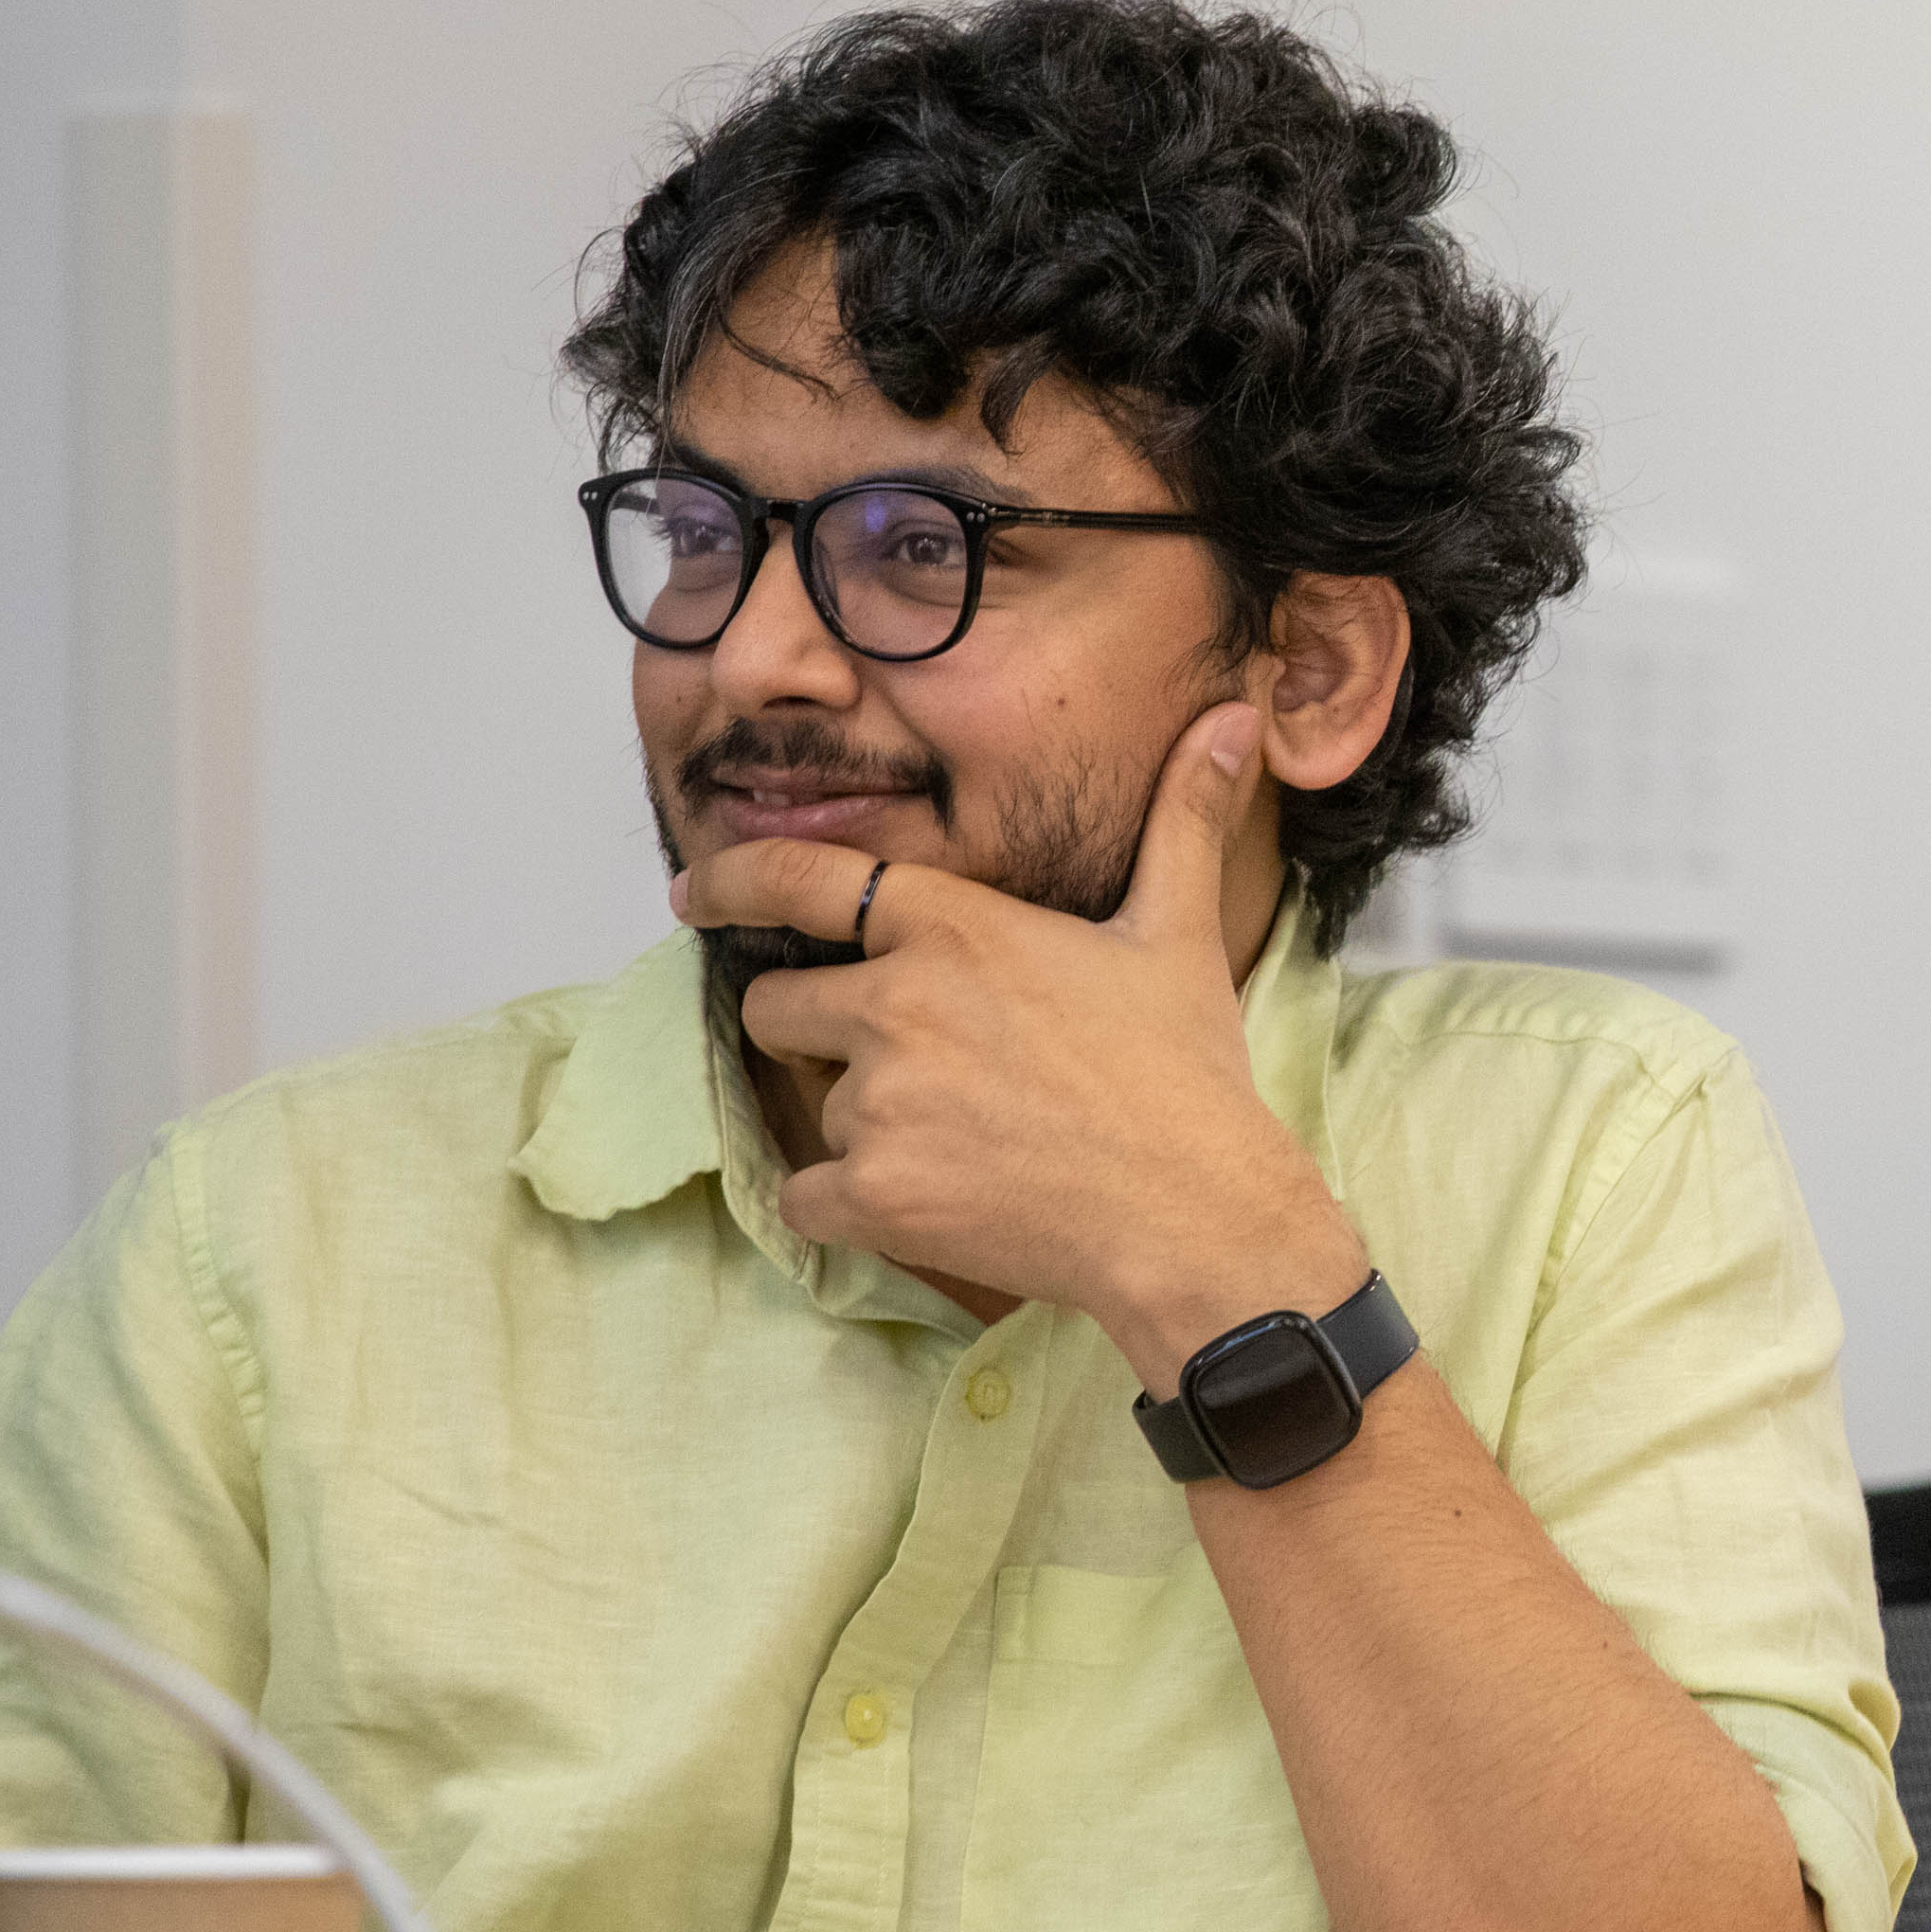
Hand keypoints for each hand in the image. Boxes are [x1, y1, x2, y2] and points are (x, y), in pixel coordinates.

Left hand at [674, 702, 1367, 1391]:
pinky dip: (843, 1203)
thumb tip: (1236, 718)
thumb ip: (1181, 820)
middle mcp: (896, 1004)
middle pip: (776, 1003)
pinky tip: (922, 1199)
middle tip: (907, 1061)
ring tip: (962, 1139)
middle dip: (816, 1028)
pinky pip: (801, 1196)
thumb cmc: (1185, 1072)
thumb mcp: (1178, 933)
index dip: (731, 878)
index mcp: (955, 928)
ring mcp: (877, 1102)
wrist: (1193, 1214)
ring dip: (861, 1121)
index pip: (802, 877)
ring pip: (811, 1103)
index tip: (694, 890)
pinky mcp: (872, 1192)